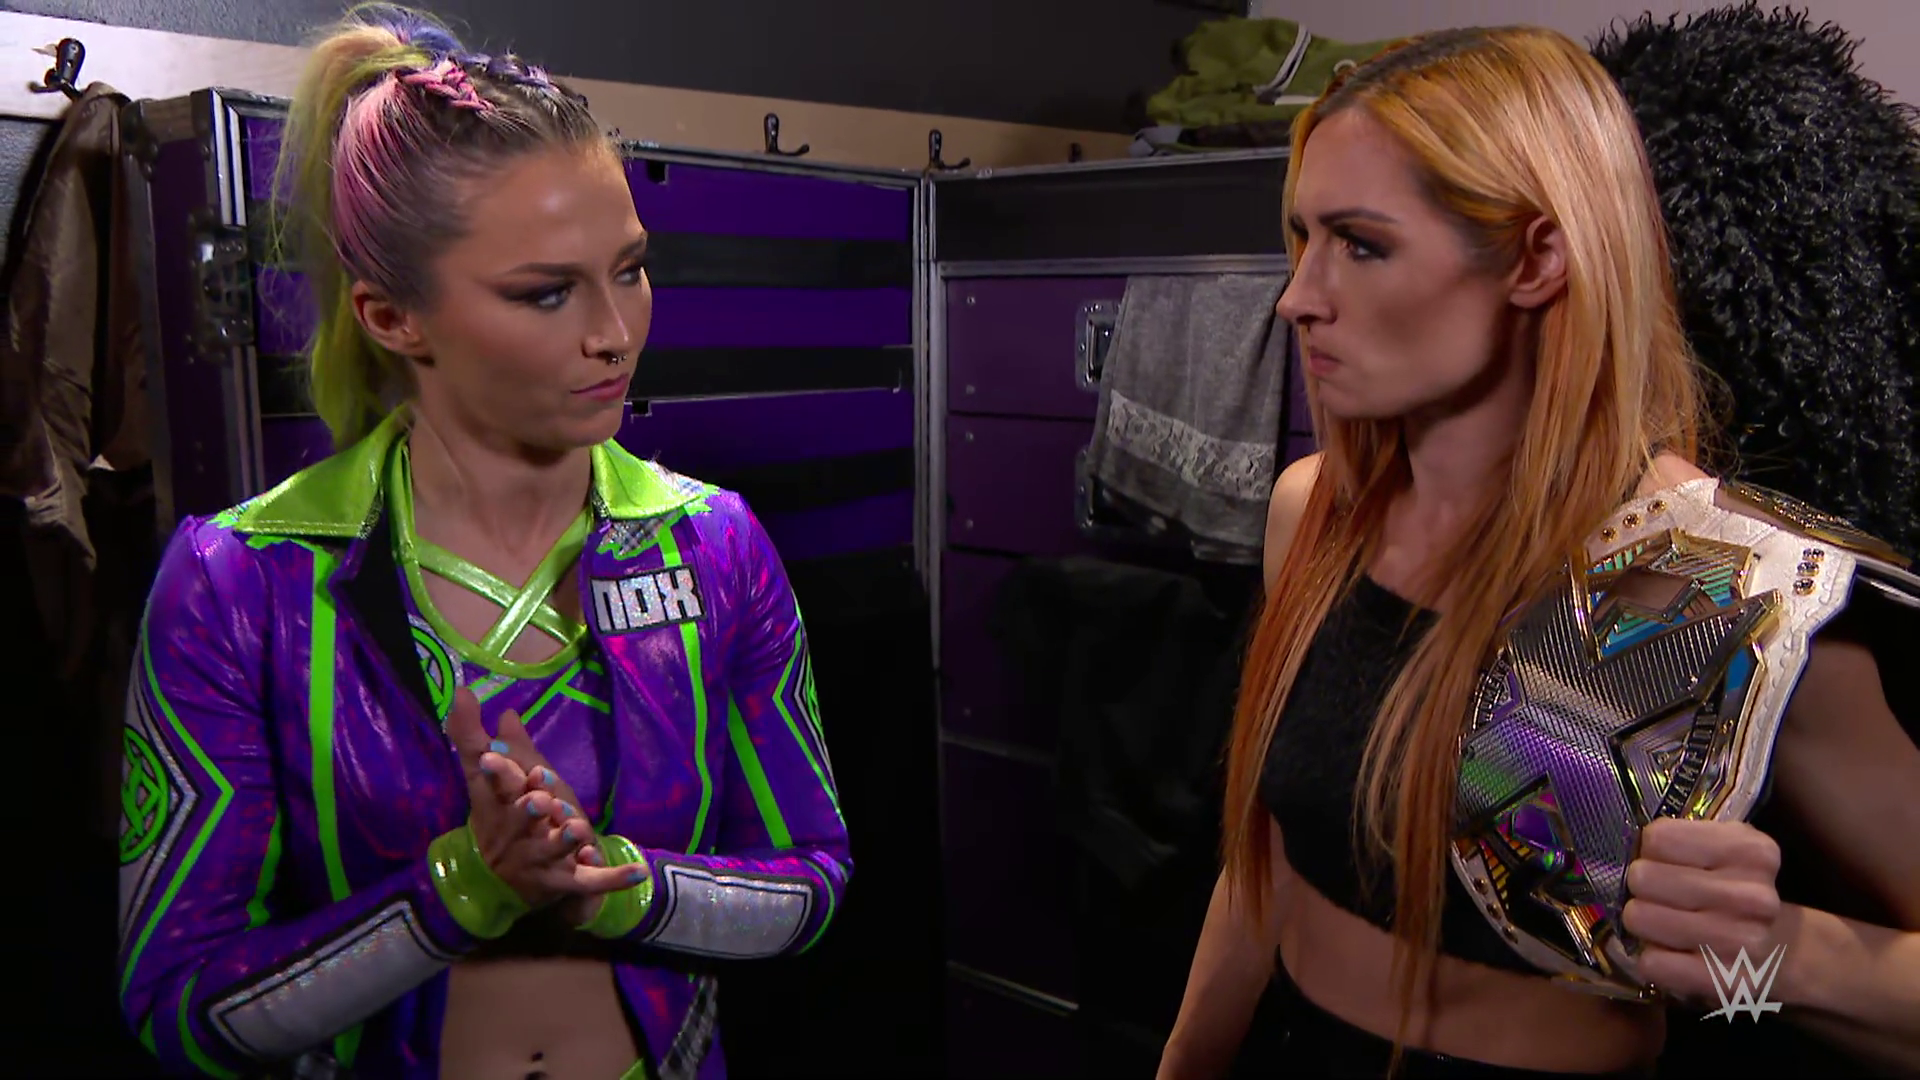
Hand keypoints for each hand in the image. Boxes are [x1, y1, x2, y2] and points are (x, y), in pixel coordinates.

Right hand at [445, 687, 636, 908]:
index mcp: (496, 806)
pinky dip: (613, 879)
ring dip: (562, 840)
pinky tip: (638, 872)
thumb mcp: (495, 779)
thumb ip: (486, 740)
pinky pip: (588, 881)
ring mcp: (539, 860)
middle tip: (539, 797)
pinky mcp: (563, 881)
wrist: (505, 882)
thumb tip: (477, 696)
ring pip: (551, 850)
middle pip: (519, 822)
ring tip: (577, 829)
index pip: (491, 786)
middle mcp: (514, 835)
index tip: (491, 757)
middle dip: (528, 809)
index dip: (494, 773)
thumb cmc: (503, 821)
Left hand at [1622, 817, 1784, 1001]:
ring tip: (1664, 923)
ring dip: (1642, 922)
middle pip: (1642, 878)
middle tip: (1660, 896)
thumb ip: (1680, 839)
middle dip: (1642, 887)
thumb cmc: (1735, 889)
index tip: (1666, 862)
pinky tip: (1671, 953)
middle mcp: (1750, 896)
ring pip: (1639, 918)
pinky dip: (1651, 958)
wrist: (1780, 950)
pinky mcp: (1724, 982)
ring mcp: (1740, 941)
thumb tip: (1628, 851)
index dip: (1651, 851)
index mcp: (1750, 851)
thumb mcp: (1724, 846)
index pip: (1657, 838)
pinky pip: (1651, 963)